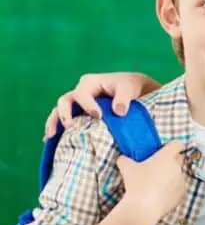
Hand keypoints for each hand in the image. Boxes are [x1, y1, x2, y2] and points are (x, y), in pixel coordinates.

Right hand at [44, 72, 158, 137]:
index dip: (87, 105)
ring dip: (54, 122)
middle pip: (65, 101)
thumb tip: (118, 112)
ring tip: (50, 136)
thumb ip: (123, 98)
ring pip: (59, 111)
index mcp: (90, 83)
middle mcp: (80, 92)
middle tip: (69, 126)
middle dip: (64, 114)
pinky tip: (50, 141)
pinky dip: (58, 128)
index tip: (99, 116)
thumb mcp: (128, 88)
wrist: (134, 90)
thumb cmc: (130, 87)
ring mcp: (77, 103)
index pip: (81, 94)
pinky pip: (65, 119)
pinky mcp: (79, 113)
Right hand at [117, 141, 186, 224]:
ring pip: (178, 175)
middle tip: (156, 167)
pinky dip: (171, 191)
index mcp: (166, 157)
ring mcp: (181, 181)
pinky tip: (158, 195)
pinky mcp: (181, 195)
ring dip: (170, 177)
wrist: (144, 207)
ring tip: (155, 184)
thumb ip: (125, 160)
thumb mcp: (126, 168)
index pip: (177, 144)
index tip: (163, 150)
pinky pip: (178, 189)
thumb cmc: (137, 184)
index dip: (171, 146)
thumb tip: (123, 159)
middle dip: (170, 161)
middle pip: (178, 159)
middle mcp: (177, 167)